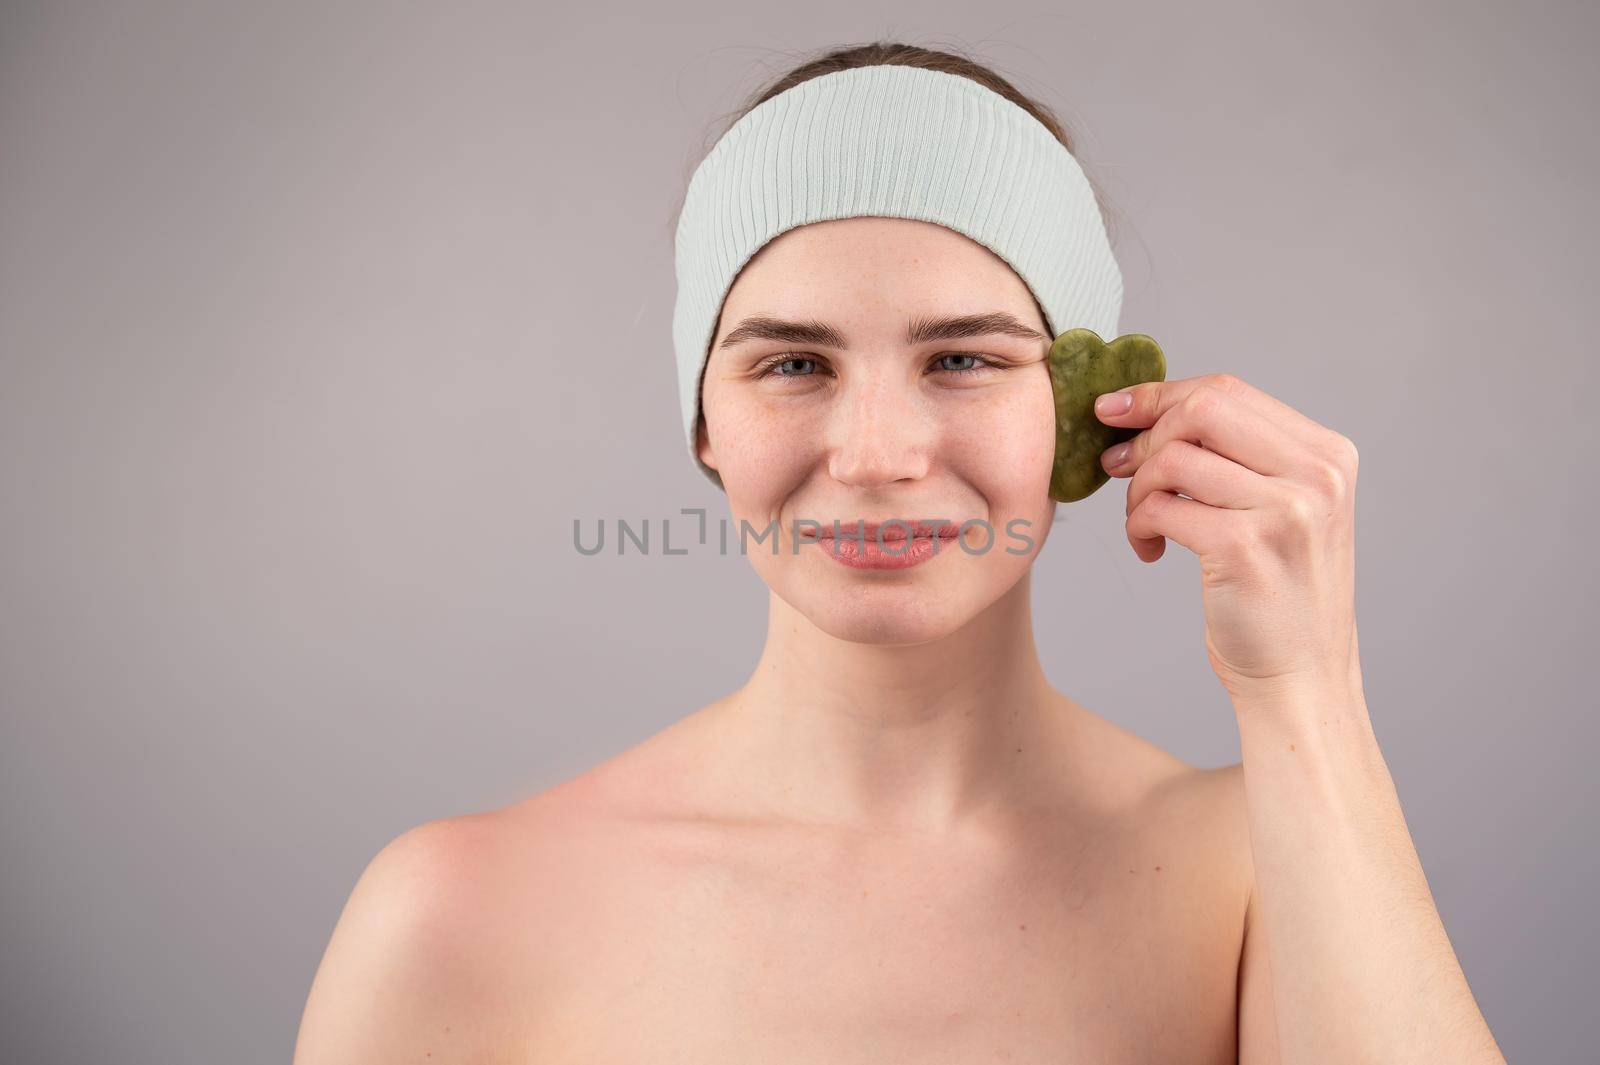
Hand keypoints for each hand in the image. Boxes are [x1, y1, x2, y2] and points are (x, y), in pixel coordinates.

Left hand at [1094, 373, 1361, 700]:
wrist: (1300, 676)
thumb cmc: (1275, 591)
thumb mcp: (1277, 508)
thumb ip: (1235, 455)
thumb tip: (1142, 406)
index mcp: (1326, 454)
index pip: (1227, 391)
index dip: (1160, 395)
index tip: (1114, 410)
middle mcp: (1316, 475)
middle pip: (1200, 410)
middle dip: (1146, 436)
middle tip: (1119, 470)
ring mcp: (1286, 510)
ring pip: (1173, 459)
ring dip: (1137, 491)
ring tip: (1142, 523)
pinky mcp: (1246, 548)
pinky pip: (1162, 508)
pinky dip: (1138, 525)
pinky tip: (1149, 550)